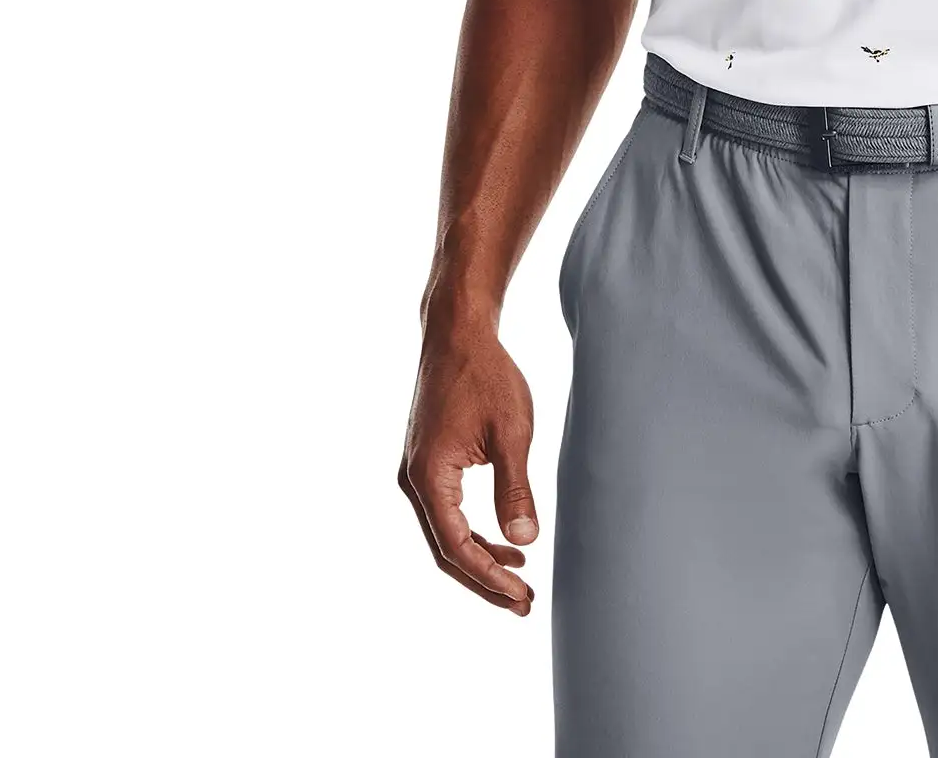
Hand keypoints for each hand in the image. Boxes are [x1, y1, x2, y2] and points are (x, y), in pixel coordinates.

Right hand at [399, 318, 539, 613]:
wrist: (456, 334)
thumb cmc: (486, 376)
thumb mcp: (510, 432)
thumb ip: (515, 490)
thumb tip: (524, 543)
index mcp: (429, 478)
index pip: (457, 548)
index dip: (489, 579)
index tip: (522, 596)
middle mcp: (413, 482)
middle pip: (446, 551)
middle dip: (484, 581)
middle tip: (524, 604)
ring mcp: (417, 473)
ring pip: (445, 534)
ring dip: (480, 559)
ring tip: (520, 579)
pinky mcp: (427, 463)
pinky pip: (447, 512)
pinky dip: (473, 531)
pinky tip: (504, 540)